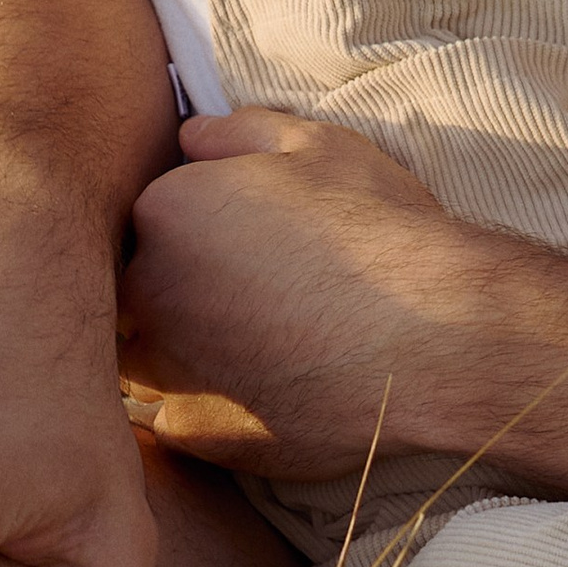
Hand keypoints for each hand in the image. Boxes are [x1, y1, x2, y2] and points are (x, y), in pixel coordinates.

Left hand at [118, 110, 450, 473]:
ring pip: (143, 361)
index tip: (239, 245)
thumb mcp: (319, 148)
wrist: (435, 337)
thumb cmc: (382, 232)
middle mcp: (147, 291)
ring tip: (258, 347)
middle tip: (249, 299)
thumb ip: (238, 133)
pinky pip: (180, 420)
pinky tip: (268, 393)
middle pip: (133, 293)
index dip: (191, 232)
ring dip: (183, 354)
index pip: (145, 220)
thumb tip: (190, 135)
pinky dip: (211, 409)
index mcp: (164, 210)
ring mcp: (167, 368)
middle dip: (174, 294)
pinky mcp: (198, 433)